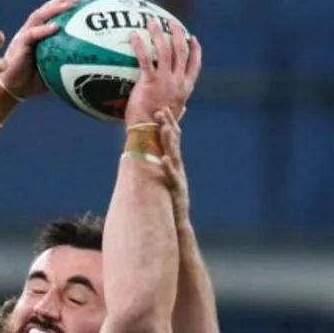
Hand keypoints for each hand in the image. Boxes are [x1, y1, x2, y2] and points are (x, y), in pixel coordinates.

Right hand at [0, 0, 81, 97]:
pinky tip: (56, 27)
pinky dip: (44, 30)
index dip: (64, 4)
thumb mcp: (53, 72)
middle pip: (45, 9)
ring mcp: (24, 36)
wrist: (13, 90)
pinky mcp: (19, 45)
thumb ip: (66, 64)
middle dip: (62, 1)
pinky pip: (32, 34)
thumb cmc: (33, 82)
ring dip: (53, 9)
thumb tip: (89, 68)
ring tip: (68, 6)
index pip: (50, 14)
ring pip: (38, 16)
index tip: (81, 2)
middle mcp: (31, 31)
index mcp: (38, 35)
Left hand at [124, 19, 201, 124]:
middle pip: (181, 51)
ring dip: (159, 33)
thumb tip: (184, 109)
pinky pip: (145, 58)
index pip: (195, 65)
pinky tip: (134, 35)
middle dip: (177, 34)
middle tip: (171, 22)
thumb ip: (179, 109)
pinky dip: (140, 45)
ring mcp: (165, 80)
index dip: (195, 50)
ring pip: (165, 50)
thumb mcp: (173, 118)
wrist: (149, 135)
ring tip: (152, 21)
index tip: (192, 39)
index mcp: (185, 89)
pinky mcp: (150, 82)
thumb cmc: (157, 129)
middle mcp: (178, 82)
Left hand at [156, 108, 190, 231]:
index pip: (172, 140)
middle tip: (160, 111)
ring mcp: (178, 178)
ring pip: (174, 157)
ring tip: (164, 129)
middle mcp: (178, 168)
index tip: (160, 109)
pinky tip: (164, 159)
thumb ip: (164, 163)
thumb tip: (155, 150)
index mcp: (174, 163)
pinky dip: (169, 168)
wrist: (177, 224)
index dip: (168, 124)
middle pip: (174, 144)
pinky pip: (172, 177)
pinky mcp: (177, 190)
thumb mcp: (167, 178)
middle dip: (167, 126)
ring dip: (169, 142)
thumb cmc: (171, 200)